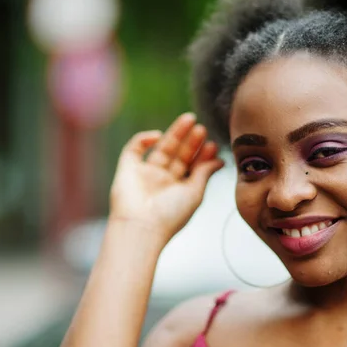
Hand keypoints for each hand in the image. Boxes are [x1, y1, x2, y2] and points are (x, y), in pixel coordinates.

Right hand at [110, 113, 224, 239]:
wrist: (141, 227)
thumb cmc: (171, 214)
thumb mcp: (194, 192)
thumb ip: (205, 173)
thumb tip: (219, 159)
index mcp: (178, 190)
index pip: (191, 166)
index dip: (201, 154)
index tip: (212, 145)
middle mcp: (161, 181)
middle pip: (178, 154)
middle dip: (190, 141)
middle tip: (202, 128)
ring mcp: (144, 174)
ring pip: (161, 148)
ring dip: (175, 133)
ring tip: (190, 120)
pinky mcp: (127, 169)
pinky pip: (134, 148)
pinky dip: (143, 139)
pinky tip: (159, 136)